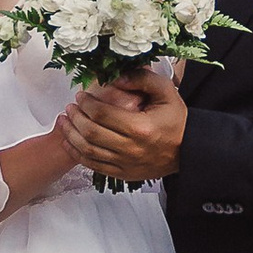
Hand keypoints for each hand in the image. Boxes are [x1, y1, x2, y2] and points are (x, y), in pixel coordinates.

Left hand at [65, 70, 188, 181]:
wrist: (188, 150)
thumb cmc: (176, 120)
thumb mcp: (165, 92)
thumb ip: (141, 78)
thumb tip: (115, 78)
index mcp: (140, 127)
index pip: (102, 114)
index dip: (86, 103)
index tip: (81, 95)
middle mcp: (131, 148)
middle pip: (91, 133)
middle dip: (75, 117)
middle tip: (70, 107)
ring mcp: (126, 164)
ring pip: (88, 151)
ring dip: (71, 136)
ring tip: (63, 122)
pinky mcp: (123, 174)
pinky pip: (94, 166)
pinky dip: (78, 154)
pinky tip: (70, 142)